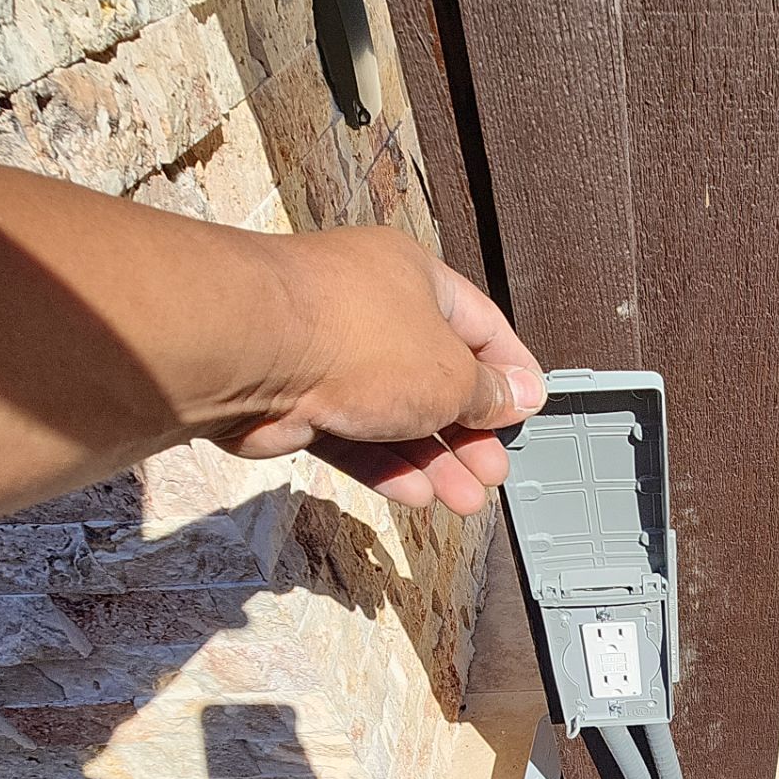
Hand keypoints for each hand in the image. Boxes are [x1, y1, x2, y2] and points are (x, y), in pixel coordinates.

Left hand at [0, 167, 547, 524]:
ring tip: (465, 500)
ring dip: (433, 459)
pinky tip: (416, 493)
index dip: (509, 371)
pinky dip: (386, 464)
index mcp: (416, 278)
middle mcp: (372, 309)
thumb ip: (485, 392)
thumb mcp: (449, 373)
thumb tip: (515, 397)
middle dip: (469, 431)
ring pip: (394, 412)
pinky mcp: (297, 397)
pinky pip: (353, 434)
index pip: (480, 325)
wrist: (249, 351)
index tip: (529, 411)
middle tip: (493, 471)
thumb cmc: (354, 337)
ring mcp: (330, 354)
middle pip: (436, 376)